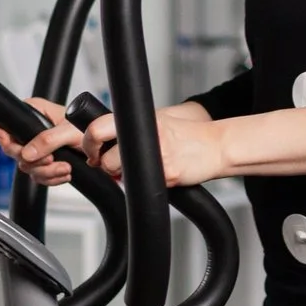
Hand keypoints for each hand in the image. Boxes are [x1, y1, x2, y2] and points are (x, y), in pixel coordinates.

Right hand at [0, 97, 90, 187]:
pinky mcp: (44, 161)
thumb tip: (27, 154)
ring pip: (26, 166)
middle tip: (49, 159)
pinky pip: (38, 175)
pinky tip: (64, 172)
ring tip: (64, 167)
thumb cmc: (89, 128)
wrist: (103, 146)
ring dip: (45, 171)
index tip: (9, 144)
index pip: (2, 121)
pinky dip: (51, 178)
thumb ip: (47, 140)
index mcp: (32, 111)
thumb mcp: (69, 131)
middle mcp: (30, 129)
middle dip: (31, 160)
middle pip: (12, 150)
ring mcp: (36, 147)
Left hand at [78, 102, 229, 188]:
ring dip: (123, 177)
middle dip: (104, 165)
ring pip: (120, 174)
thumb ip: (130, 130)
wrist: (216, 146)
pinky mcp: (167, 174)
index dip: (88, 143)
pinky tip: (158, 175)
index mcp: (140, 120)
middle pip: (104, 157)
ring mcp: (156, 155)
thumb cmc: (187, 137)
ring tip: (140, 169)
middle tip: (110, 164)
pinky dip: (145, 184)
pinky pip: (142, 185)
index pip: (97, 128)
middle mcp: (146, 134)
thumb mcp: (156, 121)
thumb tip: (103, 148)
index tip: (92, 151)